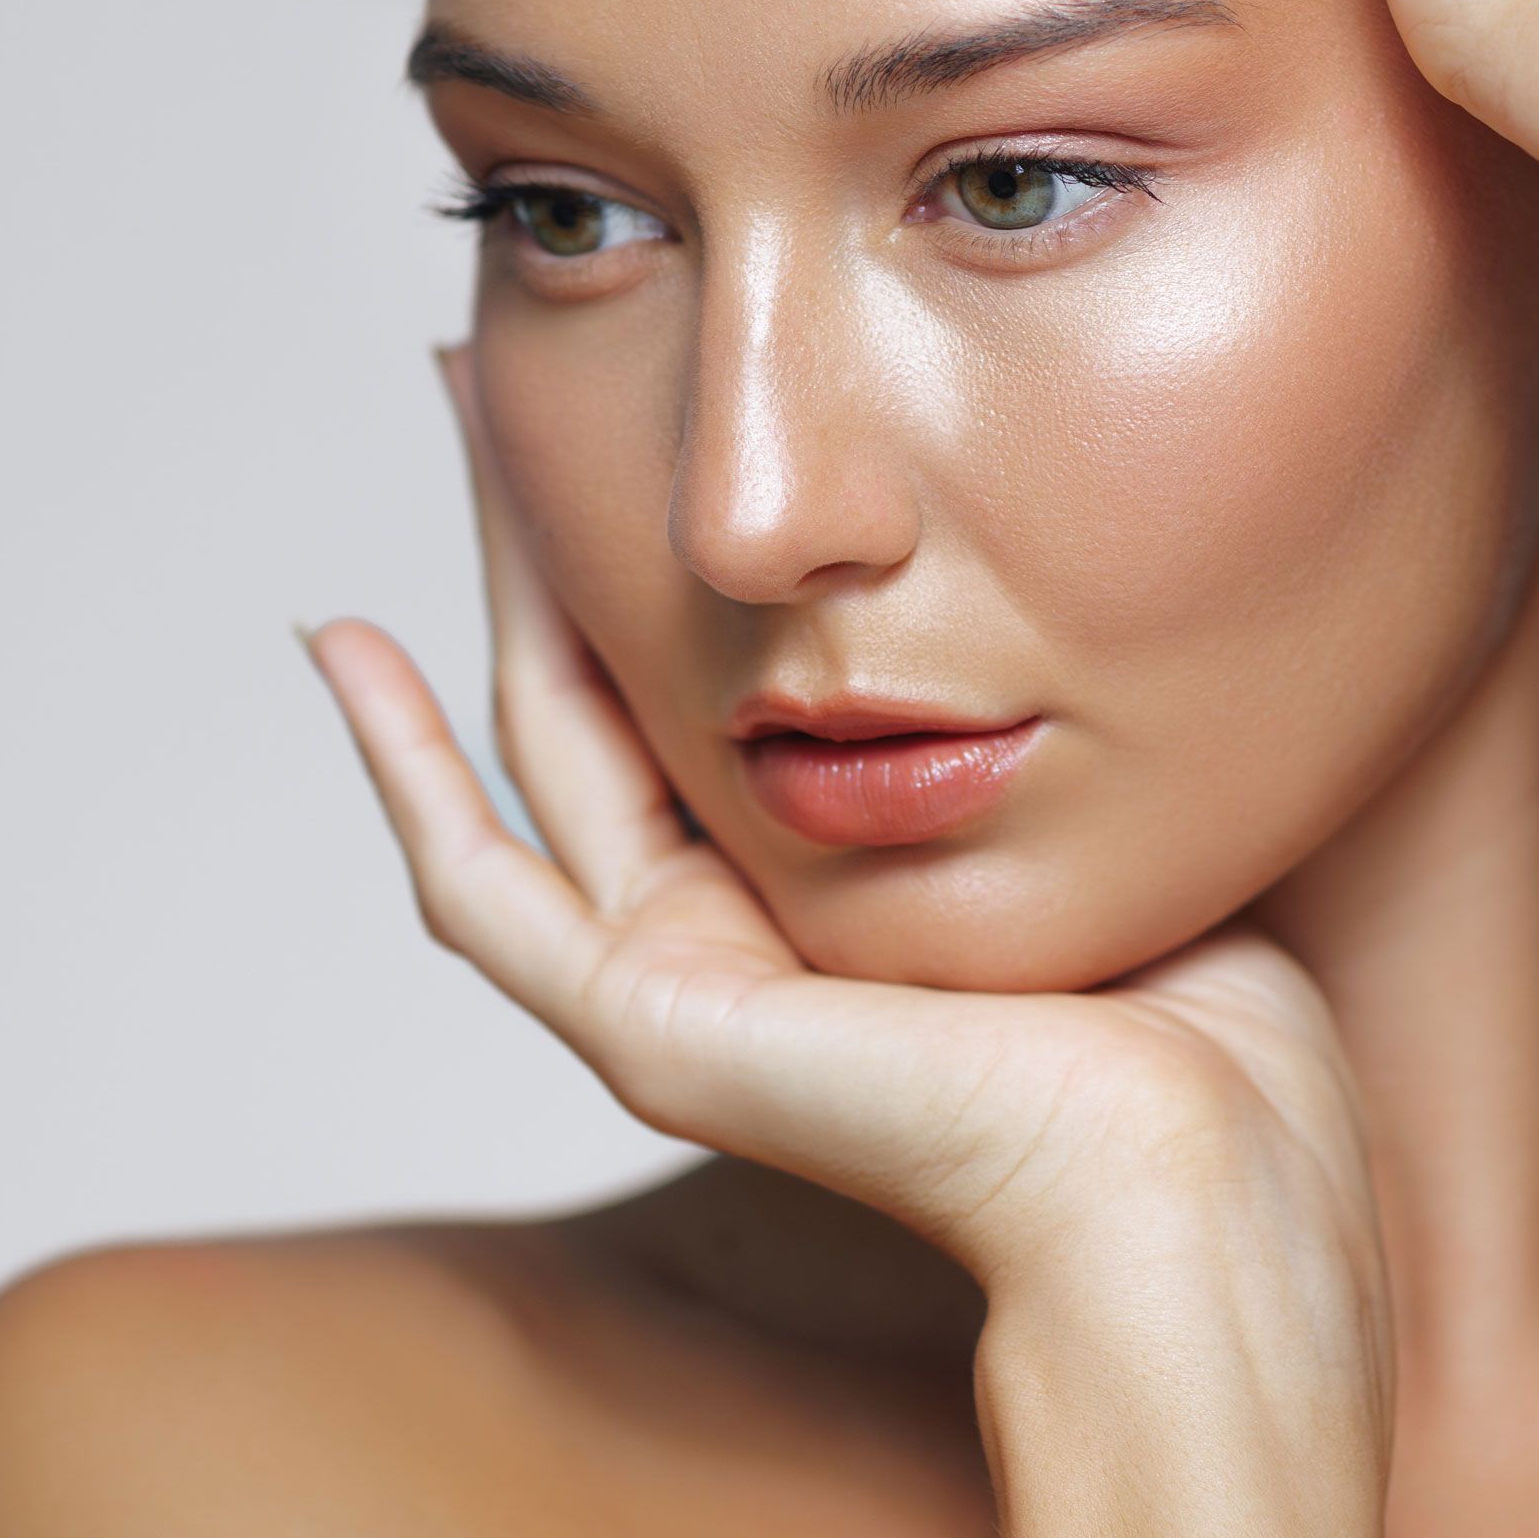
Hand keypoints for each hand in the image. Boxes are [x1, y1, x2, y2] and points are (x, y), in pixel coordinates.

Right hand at [300, 350, 1392, 1412]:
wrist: (1199, 1166)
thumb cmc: (1198, 1013)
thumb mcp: (1087, 811)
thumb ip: (1013, 722)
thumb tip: (1030, 586)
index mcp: (829, 890)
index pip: (701, 688)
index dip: (650, 547)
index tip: (626, 412)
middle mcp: (735, 932)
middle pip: (600, 690)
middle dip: (551, 522)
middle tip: (499, 370)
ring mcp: (675, 986)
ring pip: (531, 743)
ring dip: (488, 574)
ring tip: (454, 404)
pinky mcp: (650, 1024)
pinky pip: (479, 887)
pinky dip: (396, 768)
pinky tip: (339, 644)